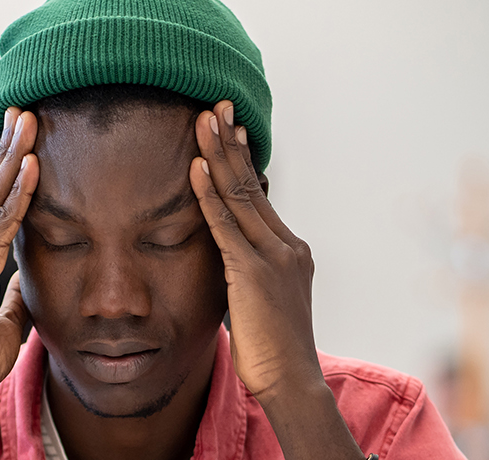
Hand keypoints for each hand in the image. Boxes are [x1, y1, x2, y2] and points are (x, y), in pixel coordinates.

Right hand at [0, 107, 38, 396]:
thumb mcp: (2, 321)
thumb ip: (13, 295)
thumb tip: (28, 278)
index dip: (4, 176)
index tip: (20, 147)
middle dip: (6, 150)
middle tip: (22, 114)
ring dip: (13, 156)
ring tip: (29, 122)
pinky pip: (1, 220)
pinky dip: (19, 192)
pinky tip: (33, 165)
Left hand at [189, 101, 319, 397]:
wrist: (291, 382)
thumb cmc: (272, 352)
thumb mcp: (260, 302)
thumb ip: (247, 274)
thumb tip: (227, 262)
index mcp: (290, 252)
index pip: (259, 196)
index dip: (242, 160)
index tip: (229, 128)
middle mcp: (287, 247)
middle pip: (251, 184)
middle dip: (231, 143)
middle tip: (216, 106)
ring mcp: (273, 258)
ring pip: (240, 196)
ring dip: (218, 155)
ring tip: (203, 120)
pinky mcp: (254, 274)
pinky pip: (226, 226)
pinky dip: (209, 196)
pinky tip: (197, 169)